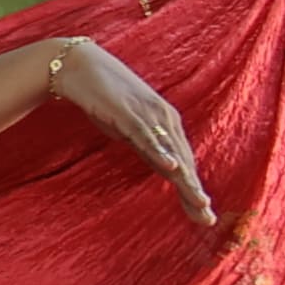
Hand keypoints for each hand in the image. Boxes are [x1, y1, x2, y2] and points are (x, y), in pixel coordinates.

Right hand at [44, 37, 219, 231]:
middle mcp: (165, 119)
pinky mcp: (129, 112)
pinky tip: (172, 168)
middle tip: (207, 218)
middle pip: (184, 161)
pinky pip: (147, 136)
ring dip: (186, 179)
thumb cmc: (102, 95)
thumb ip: (144, 143)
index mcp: (166, 123)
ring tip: (199, 202)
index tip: (201, 214)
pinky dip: (161, 152)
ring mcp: (148, 115)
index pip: (183, 162)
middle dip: (194, 191)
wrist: (77, 65)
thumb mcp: (127, 126)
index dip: (191, 189)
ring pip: (171, 152)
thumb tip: (159, 162)